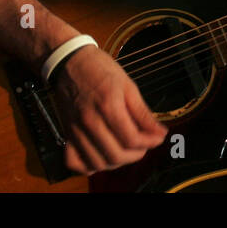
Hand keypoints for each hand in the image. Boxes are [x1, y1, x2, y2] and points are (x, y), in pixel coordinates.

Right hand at [51, 44, 167, 174]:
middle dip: (136, 154)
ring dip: (116, 162)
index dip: (149, 142)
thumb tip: (160, 132)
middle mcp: (90, 122)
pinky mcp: (67, 133)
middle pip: (116, 156)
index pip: (131, 139)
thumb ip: (143, 113)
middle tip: (144, 144)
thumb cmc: (100, 69)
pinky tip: (101, 156)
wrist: (70, 61)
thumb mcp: (128, 85)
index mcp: (108, 106)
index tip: (158, 138)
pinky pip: (74, 162)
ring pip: (98, 163)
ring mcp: (75, 130)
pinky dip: (89, 166)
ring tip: (127, 150)